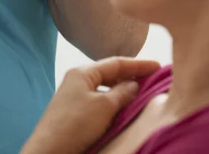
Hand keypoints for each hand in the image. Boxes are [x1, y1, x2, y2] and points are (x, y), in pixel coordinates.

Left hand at [20, 57, 159, 153]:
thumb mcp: (104, 106)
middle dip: (130, 75)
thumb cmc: (76, 123)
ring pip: (105, 88)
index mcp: (83, 72)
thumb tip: (134, 84)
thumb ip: (122, 93)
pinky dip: (114, 102)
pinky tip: (123, 109)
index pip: (115, 63)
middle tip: (152, 78)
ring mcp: (75, 96)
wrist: (50, 150)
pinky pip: (100, 102)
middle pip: (109, 74)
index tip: (158, 66)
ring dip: (122, 90)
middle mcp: (78, 80)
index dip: (138, 64)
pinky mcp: (75, 113)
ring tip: (141, 93)